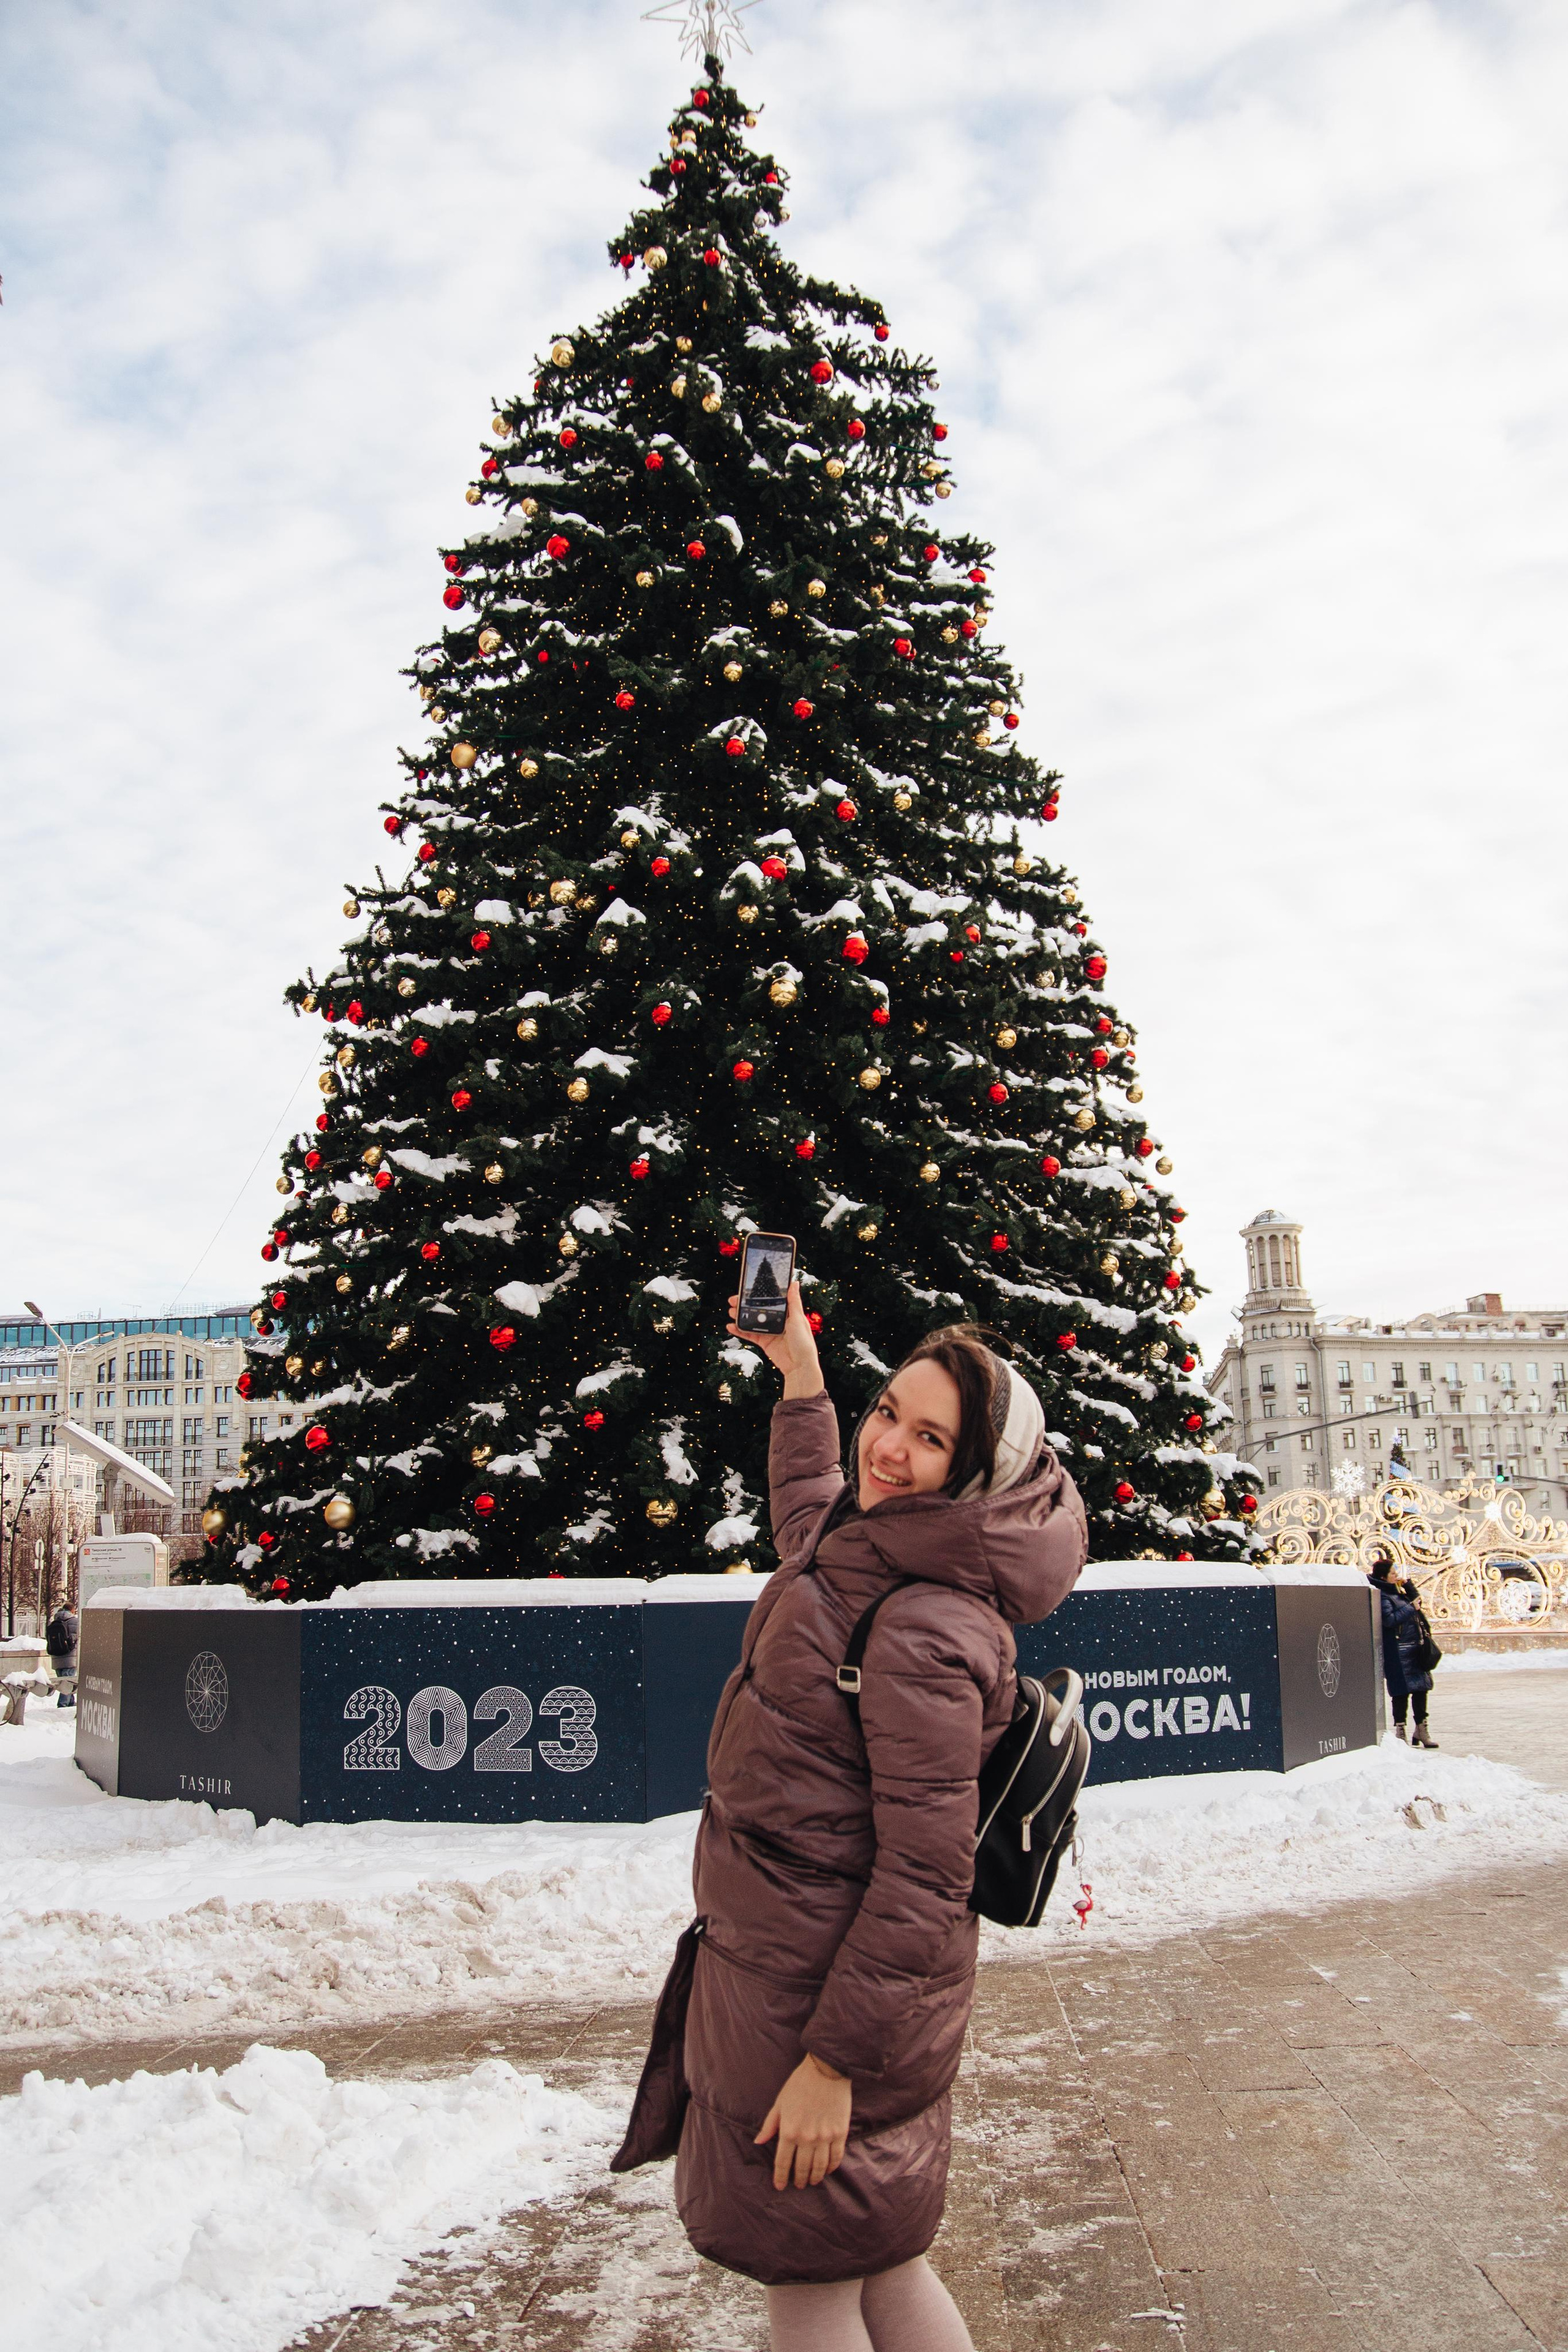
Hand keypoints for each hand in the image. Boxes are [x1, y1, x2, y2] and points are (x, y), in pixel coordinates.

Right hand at [727, 1279, 823, 1399]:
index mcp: (787, 1313)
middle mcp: (777, 1321)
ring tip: (730, 1311)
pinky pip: (749, 1335)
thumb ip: (793, 1302)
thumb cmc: (804, 1342)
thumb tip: (794, 1283)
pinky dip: (739, 1331)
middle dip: (745, 1304)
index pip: (771, 1300)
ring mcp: (769, 1332)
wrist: (799, 1366)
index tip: (748, 1289)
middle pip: (758, 1310)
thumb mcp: (798, 1319)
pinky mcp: (764, 1342)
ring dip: (740, 1316)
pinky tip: (731, 1326)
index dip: (759, 1295)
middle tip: (733, 1300)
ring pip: (752, 1321)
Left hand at [754, 2053, 851, 2188]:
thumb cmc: (800, 2084)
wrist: (826, 2070)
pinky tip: (828, 2170)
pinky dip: (831, 2167)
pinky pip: (836, 2157)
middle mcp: (806, 2138)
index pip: (782, 2162)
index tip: (779, 2186)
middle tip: (798, 2185)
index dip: (780, 2177)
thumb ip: (770, 2125)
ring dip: (815, 2177)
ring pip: (819, 2167)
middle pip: (802, 2168)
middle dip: (799, 2180)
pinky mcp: (840, 2133)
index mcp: (788, 2131)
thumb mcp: (780, 2103)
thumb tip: (758, 2142)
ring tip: (812, 2181)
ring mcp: (825, 2137)